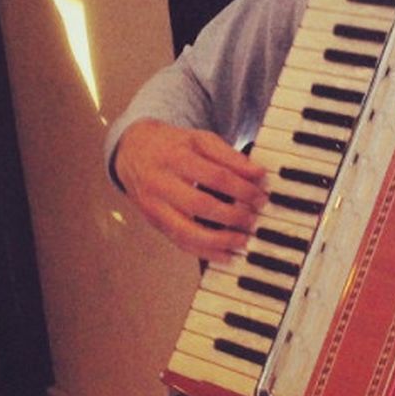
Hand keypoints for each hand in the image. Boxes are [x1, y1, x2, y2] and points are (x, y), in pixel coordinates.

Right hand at [115, 119, 266, 263]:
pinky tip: (225, 255)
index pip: (215, 176)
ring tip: (242, 241)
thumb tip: (258, 174)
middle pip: (200, 205)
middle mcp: (162, 183)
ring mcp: (155, 206)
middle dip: (232, 216)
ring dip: (219, 241)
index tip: (261, 196)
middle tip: (253, 219)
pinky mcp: (154, 222)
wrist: (133, 151)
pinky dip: (204, 253)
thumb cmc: (173, 146)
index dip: (242, 188)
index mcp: (177, 157)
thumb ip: (229, 156)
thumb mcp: (200, 140)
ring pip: (186, 232)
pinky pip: (180, 243)